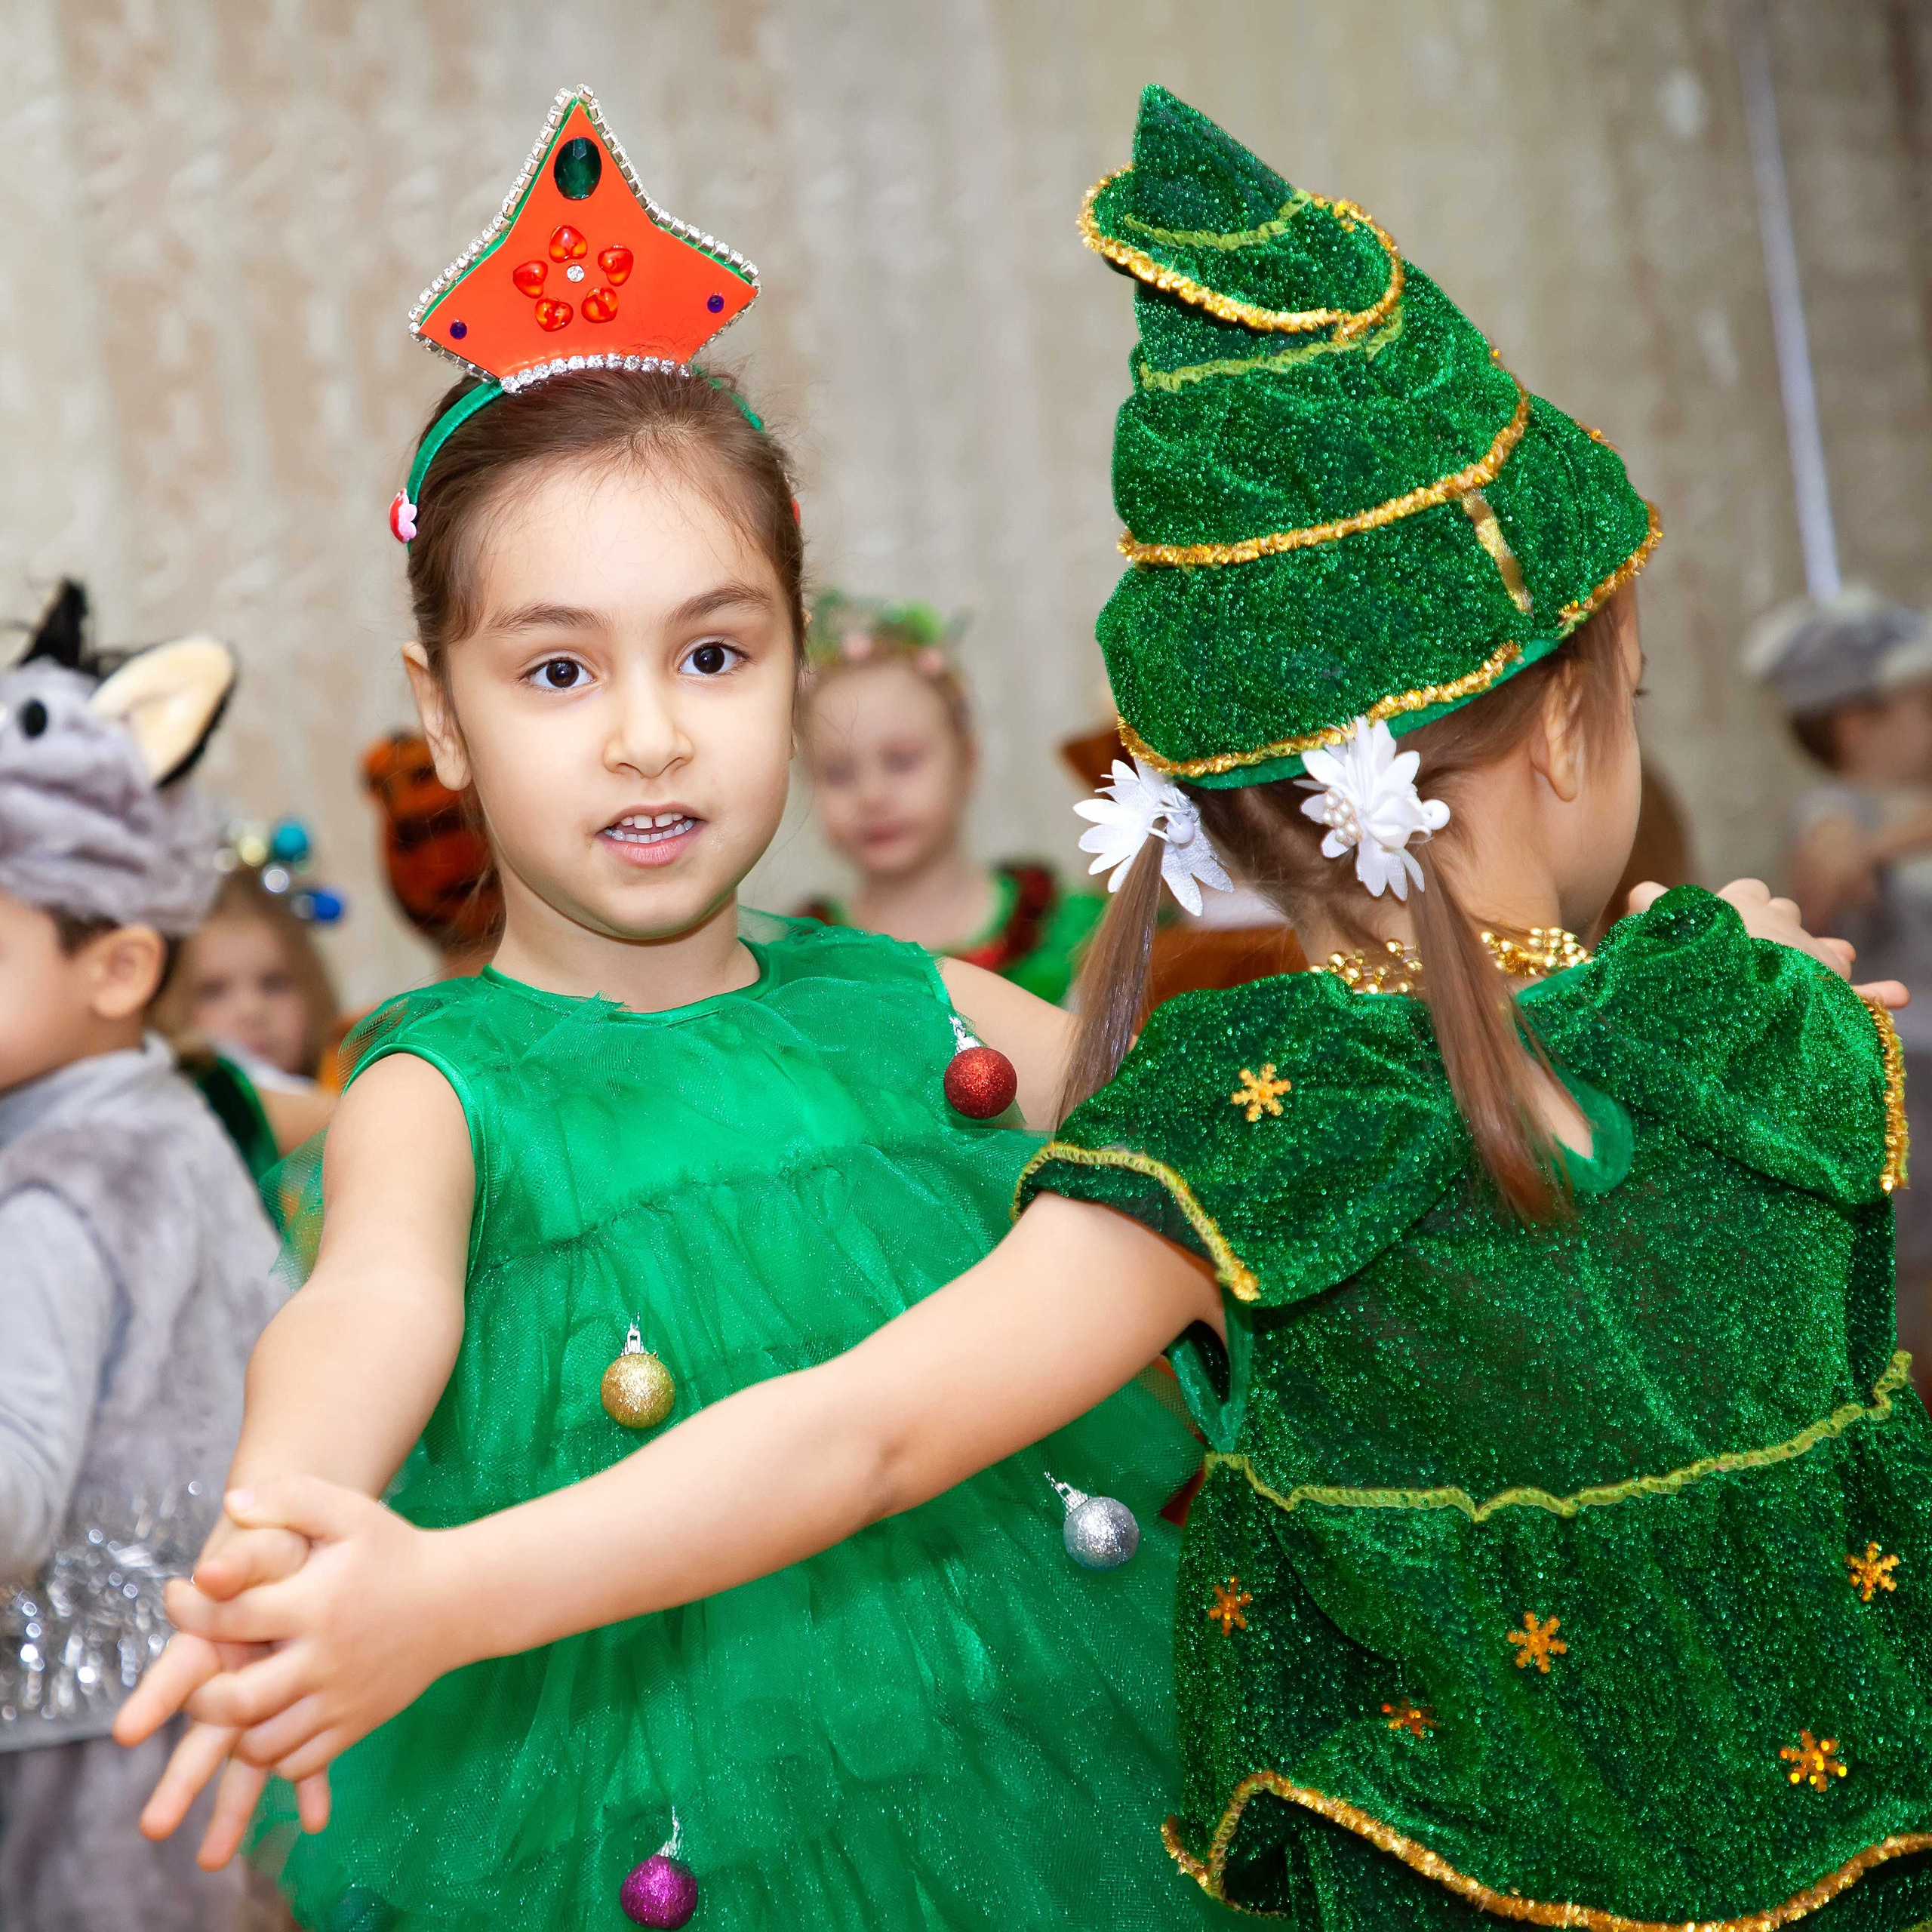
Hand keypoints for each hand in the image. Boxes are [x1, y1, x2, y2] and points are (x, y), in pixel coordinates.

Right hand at [114, 1516, 329, 1866]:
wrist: (328, 1543)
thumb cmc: (295, 1536)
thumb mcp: (281, 1529)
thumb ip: (253, 1539)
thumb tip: (225, 1533)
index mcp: (220, 1631)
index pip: (182, 1667)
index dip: (158, 1697)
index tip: (130, 1733)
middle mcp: (237, 1668)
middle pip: (205, 1729)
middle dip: (182, 1777)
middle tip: (156, 1827)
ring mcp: (270, 1687)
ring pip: (248, 1753)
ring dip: (236, 1803)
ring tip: (213, 1857)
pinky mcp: (306, 1697)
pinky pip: (308, 1746)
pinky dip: (312, 1778)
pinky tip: (318, 1817)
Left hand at [160, 1479, 463, 1787]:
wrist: (460, 1600)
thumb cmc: (395, 1551)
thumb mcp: (349, 1512)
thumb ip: (290, 1499)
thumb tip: (233, 1504)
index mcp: (313, 1603)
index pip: (227, 1618)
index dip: (188, 1610)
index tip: (179, 1597)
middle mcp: (322, 1658)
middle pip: (234, 1702)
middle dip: (198, 1695)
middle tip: (197, 1673)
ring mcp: (339, 1699)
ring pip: (260, 1744)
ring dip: (232, 1730)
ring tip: (230, 1700)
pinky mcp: (354, 1726)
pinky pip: (295, 1763)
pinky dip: (271, 1753)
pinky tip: (268, 1723)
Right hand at [1626, 879, 1908, 1008]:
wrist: (1734, 997)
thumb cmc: (1690, 965)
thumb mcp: (1658, 934)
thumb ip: (1652, 910)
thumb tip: (1640, 892)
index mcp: (1740, 908)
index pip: (1744, 893)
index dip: (1737, 906)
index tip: (1726, 924)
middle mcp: (1782, 926)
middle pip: (1787, 914)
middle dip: (1783, 930)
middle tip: (1769, 956)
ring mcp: (1813, 959)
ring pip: (1829, 949)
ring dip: (1829, 956)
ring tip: (1832, 967)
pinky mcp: (1838, 996)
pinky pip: (1870, 997)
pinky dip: (1882, 995)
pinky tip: (1900, 994)